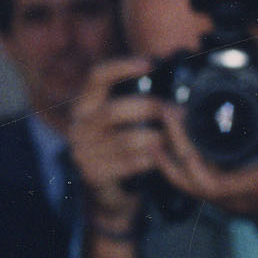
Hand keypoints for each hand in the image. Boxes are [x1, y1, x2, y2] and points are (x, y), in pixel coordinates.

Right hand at [65, 62, 172, 235]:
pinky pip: (131, 163)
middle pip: (116, 109)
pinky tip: (162, 158)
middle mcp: (78, 127)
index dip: (122, 66)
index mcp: (84, 106)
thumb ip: (135, 100)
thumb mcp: (122, 121)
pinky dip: (152, 160)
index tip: (150, 64)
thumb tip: (167, 76)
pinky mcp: (94, 175)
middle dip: (152, 108)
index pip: (97, 76)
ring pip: (128, 139)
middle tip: (179, 112)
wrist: (109, 193)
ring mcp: (83, 152)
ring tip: (176, 137)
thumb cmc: (120, 148)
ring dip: (158, 137)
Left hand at [157, 87, 257, 236]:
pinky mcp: (213, 190)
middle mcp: (227, 197)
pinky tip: (170, 135)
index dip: (191, 162)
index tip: (182, 131)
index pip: (210, 183)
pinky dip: (175, 158)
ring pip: (184, 181)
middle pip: (188, 180)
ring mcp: (218, 196)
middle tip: (168, 113)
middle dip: (173, 147)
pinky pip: (187, 178)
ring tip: (164, 122)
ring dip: (169, 153)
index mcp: (247, 188)